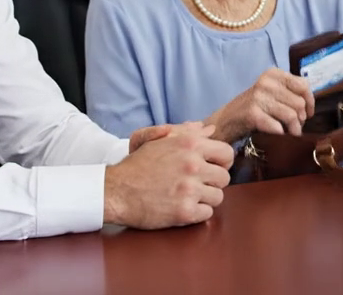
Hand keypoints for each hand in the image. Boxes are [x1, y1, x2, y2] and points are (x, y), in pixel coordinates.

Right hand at [103, 123, 234, 228]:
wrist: (116, 191)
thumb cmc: (136, 165)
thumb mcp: (158, 140)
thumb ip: (187, 133)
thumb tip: (210, 129)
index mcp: (190, 145)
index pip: (227, 153)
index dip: (222, 162)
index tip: (213, 168)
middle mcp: (193, 165)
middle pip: (224, 177)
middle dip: (212, 182)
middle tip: (197, 184)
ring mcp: (190, 189)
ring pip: (218, 196)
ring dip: (205, 198)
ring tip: (188, 196)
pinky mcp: (184, 212)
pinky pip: (207, 213)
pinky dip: (197, 213)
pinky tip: (183, 207)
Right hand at [206, 68, 314, 142]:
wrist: (226, 121)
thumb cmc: (254, 108)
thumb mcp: (271, 92)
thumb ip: (289, 92)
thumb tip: (311, 103)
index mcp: (273, 74)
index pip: (303, 85)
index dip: (310, 102)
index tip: (307, 113)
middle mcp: (266, 82)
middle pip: (299, 103)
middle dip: (301, 119)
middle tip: (295, 126)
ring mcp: (258, 96)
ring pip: (292, 116)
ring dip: (294, 129)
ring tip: (289, 133)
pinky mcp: (252, 113)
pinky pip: (278, 127)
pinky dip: (281, 134)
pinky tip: (277, 135)